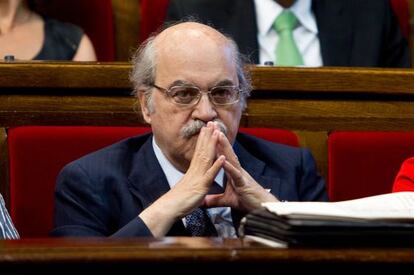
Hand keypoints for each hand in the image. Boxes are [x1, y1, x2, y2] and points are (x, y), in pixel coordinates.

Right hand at [139, 122, 224, 236]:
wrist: (169, 208)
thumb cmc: (178, 200)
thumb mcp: (188, 187)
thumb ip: (192, 181)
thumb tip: (193, 178)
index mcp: (193, 170)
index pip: (199, 151)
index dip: (203, 139)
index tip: (207, 129)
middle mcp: (195, 170)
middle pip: (203, 150)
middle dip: (208, 136)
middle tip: (213, 122)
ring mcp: (198, 177)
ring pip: (206, 157)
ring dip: (213, 145)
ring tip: (218, 132)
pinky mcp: (201, 186)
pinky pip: (210, 174)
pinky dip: (217, 166)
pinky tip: (222, 157)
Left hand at [204, 132, 278, 211]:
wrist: (261, 209)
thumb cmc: (247, 201)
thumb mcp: (228, 200)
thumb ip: (215, 200)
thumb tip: (204, 201)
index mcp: (232, 172)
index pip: (222, 155)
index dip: (215, 145)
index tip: (208, 134)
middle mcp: (237, 170)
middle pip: (227, 152)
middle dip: (219, 139)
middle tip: (213, 125)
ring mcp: (241, 176)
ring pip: (232, 159)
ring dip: (225, 147)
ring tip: (218, 136)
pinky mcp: (243, 184)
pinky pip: (236, 174)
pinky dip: (229, 167)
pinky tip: (223, 161)